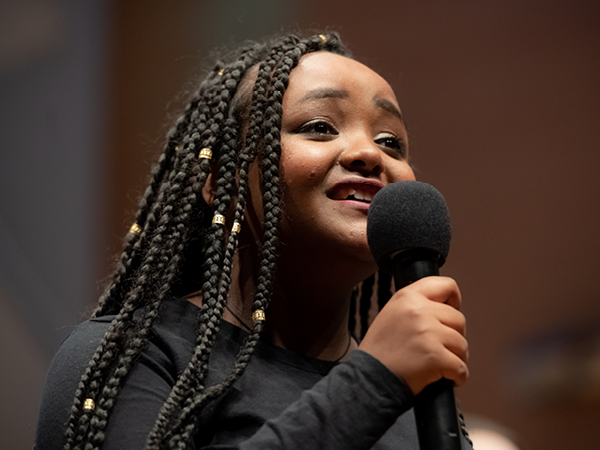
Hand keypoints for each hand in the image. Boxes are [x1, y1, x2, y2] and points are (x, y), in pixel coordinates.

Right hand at [358, 276, 467, 394]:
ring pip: (462, 344)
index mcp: (408, 297)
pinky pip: (461, 367)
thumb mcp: (392, 313)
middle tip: (441, 347)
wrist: (369, 378)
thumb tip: (445, 308)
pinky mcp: (436, 356)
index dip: (454, 300)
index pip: (446, 285)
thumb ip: (416, 305)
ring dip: (456, 357)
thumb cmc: (380, 351)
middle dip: (454, 336)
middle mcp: (419, 310)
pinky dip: (458, 376)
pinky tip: (447, 378)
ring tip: (440, 364)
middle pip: (458, 319)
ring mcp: (429, 333)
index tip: (450, 311)